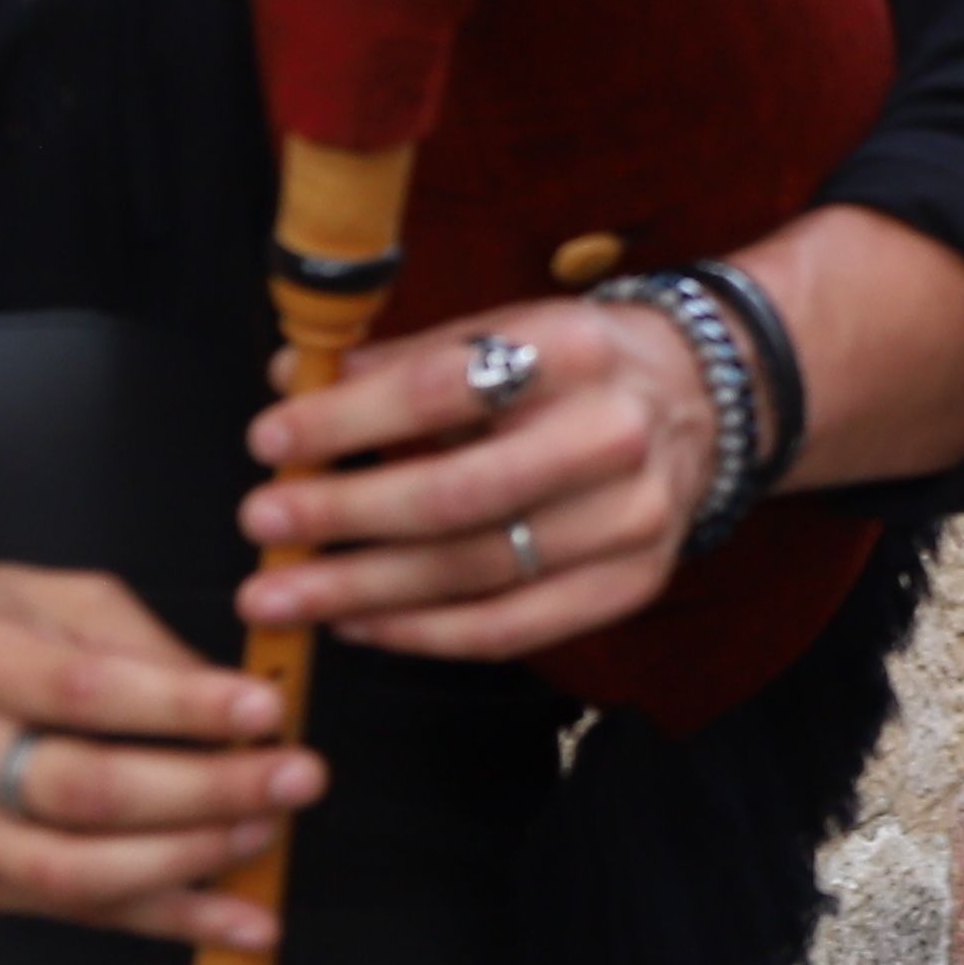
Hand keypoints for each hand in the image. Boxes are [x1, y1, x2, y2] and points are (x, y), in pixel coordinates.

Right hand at [0, 567, 321, 950]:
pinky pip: (77, 912)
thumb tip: (239, 703)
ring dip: (189, 863)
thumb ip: (144, 645)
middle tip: (298, 778)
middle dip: (205, 794)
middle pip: (83, 792)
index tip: (267, 710)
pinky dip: (169, 923)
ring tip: (269, 833)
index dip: (182, 707)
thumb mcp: (55, 598)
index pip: (84, 694)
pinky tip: (243, 926)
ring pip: (76, 872)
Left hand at [239, 294, 721, 661]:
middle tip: (260, 525)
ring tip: (280, 595)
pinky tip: (358, 625)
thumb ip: (401, 360)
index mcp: (574, 349)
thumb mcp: (503, 331)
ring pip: (475, 571)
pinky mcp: (632, 581)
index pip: (439, 390)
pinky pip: (510, 627)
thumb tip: (289, 388)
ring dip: (360, 590)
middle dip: (343, 515)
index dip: (346, 421)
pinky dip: (421, 634)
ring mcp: (632, 516)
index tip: (269, 442)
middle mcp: (614, 434)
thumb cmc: (572, 368)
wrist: (704, 402)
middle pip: (457, 494)